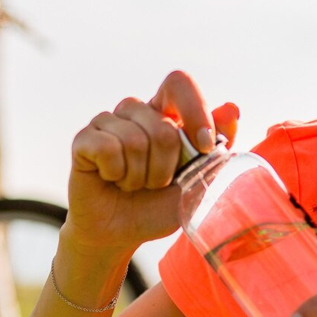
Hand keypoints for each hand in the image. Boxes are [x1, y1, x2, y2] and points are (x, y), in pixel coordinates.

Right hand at [65, 70, 239, 254]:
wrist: (122, 233)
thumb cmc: (160, 204)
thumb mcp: (198, 179)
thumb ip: (216, 146)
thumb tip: (232, 108)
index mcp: (165, 113)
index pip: (180, 83)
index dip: (195, 111)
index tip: (205, 146)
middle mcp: (136, 110)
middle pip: (163, 127)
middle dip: (166, 168)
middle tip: (155, 184)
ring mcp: (107, 121)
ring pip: (135, 140)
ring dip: (140, 176)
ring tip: (133, 184)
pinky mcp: (84, 139)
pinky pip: (107, 148)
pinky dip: (116, 174)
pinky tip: (111, 179)